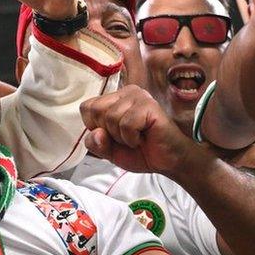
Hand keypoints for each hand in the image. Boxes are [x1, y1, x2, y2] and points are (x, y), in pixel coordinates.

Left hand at [80, 85, 197, 177]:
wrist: (168, 161)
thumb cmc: (140, 152)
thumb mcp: (108, 151)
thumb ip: (95, 143)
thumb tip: (97, 132)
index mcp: (113, 98)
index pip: (86, 107)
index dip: (95, 127)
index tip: (113, 135)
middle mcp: (125, 92)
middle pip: (95, 110)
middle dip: (108, 132)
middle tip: (127, 137)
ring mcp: (138, 96)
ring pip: (111, 117)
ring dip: (121, 137)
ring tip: (136, 137)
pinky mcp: (149, 105)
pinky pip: (126, 124)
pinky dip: (131, 138)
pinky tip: (143, 137)